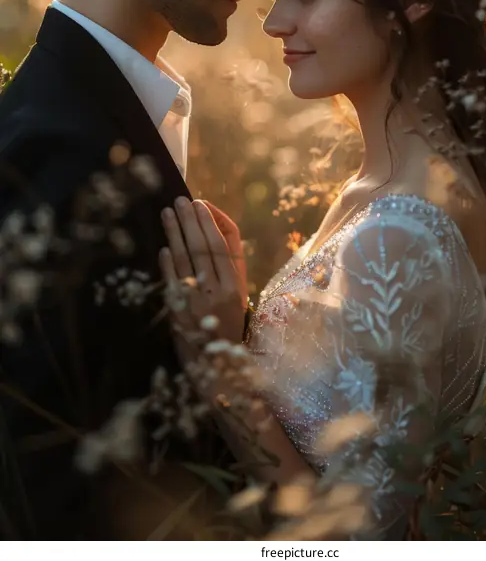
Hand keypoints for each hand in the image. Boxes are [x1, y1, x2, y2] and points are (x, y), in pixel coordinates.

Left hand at [160, 197, 245, 342]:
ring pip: (184, 260)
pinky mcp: (175, 312)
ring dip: (174, 233)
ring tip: (168, 213)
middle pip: (201, 248)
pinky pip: (170, 280)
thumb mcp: (238, 297)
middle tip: (181, 200)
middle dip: (190, 221)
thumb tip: (211, 230)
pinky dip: (167, 261)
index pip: (221, 246)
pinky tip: (164, 246)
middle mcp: (215, 293)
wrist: (215, 367)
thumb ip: (229, 267)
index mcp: (235, 288)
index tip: (201, 204)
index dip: (210, 223)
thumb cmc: (228, 325)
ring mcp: (194, 302)